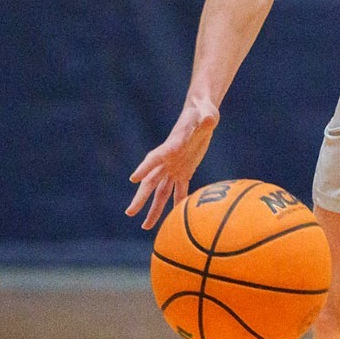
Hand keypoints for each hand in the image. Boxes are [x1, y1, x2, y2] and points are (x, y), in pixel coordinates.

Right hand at [127, 99, 219, 229]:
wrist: (201, 114)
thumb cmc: (203, 111)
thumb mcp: (205, 112)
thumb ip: (206, 117)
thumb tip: (210, 118)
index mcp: (172, 144)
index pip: (156, 157)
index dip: (145, 167)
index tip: (133, 178)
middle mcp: (168, 158)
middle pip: (151, 180)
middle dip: (141, 197)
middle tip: (130, 212)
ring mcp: (174, 166)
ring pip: (161, 191)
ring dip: (154, 208)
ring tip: (145, 227)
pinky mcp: (185, 170)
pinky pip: (179, 189)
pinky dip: (177, 202)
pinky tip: (174, 218)